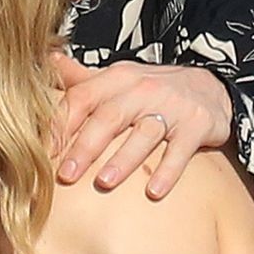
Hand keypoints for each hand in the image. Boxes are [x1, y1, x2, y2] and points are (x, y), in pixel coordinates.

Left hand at [56, 57, 232, 197]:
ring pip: (144, 133)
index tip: (43, 152)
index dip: (61, 124)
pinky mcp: (197, 125)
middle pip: (109, 117)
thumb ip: (83, 79)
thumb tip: (47, 62)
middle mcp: (143, 89)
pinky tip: (154, 192)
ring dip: (123, 159)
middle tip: (66, 175)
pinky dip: (168, 171)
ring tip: (104, 183)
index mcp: (117, 78)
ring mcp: (171, 107)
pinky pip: (180, 150)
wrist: (211, 87)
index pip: (83, 97)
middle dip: (85, 146)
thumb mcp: (119, 79)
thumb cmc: (152, 90)